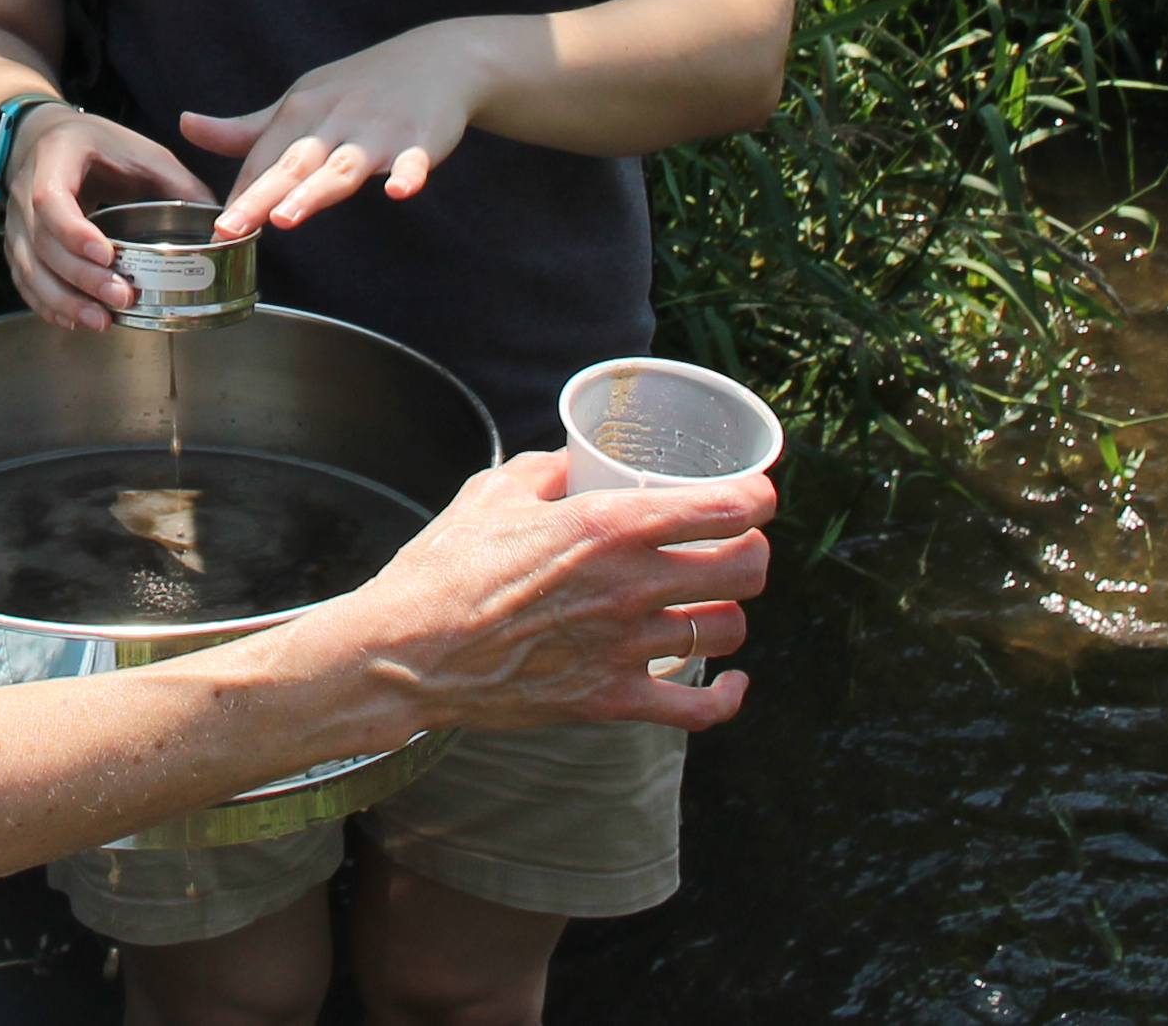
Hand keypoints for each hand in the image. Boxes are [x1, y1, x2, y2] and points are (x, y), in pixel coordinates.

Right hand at [0, 105, 210, 330]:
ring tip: (101, 321)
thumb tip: (221, 227)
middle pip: (42, 242)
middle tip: (120, 298)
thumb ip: (179, 185)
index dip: (75, 232)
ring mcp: (15, 220)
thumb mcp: (142, 151)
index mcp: (56, 157)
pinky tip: (73, 320)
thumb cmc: (98, 145)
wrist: (45, 137)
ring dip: (64, 300)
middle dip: (81, 277)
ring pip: (28, 268)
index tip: (108, 255)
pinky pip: (24, 280)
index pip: (52, 199)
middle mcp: (25, 190)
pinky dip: (46, 304)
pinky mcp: (18, 244)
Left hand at [185, 21, 502, 238]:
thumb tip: (186, 126)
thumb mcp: (301, 101)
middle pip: (294, 163)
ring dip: (316, 190)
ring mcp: (379, 129)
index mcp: (302, 111)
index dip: (240, 194)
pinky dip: (409, 174)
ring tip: (287, 216)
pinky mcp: (421, 137)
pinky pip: (414, 160)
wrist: (438, 59)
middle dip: (261, 195)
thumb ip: (248, 129)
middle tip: (232, 227)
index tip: (217, 230)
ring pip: (343, 164)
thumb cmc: (359, 87)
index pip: (264, 159)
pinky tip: (399, 192)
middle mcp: (335, 119)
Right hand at [336, 451, 773, 735]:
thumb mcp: (493, 491)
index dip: (758, 496)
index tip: (756, 493)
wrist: (409, 651)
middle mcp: (630, 585)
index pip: (726, 507)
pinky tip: (730, 680)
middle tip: (736, 547)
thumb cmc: (445, 567)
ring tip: (710, 604)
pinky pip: (699, 709)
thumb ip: (550, 469)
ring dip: (728, 614)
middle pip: (747, 570)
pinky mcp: (611, 700)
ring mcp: (626, 647)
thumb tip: (581, 459)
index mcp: (608, 525)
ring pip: (727, 630)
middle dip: (753, 553)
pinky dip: (726, 697)